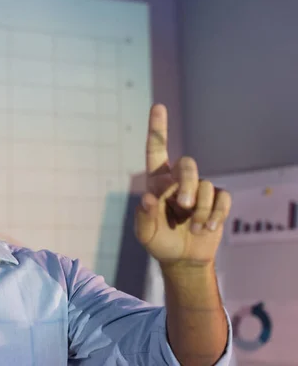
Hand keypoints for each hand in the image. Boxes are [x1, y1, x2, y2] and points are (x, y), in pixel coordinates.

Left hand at [134, 104, 231, 267]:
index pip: (156, 150)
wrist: (182, 259)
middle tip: (185, 206)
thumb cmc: (159, 242)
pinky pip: (222, 198)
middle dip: (188, 184)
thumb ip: (143, 217)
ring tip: (194, 228)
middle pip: (188, 165)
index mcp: (157, 182)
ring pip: (205, 186)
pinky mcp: (217, 200)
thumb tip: (148, 198)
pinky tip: (208, 228)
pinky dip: (216, 215)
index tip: (158, 106)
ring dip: (201, 211)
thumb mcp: (145, 233)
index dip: (157, 128)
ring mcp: (199, 189)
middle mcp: (177, 181)